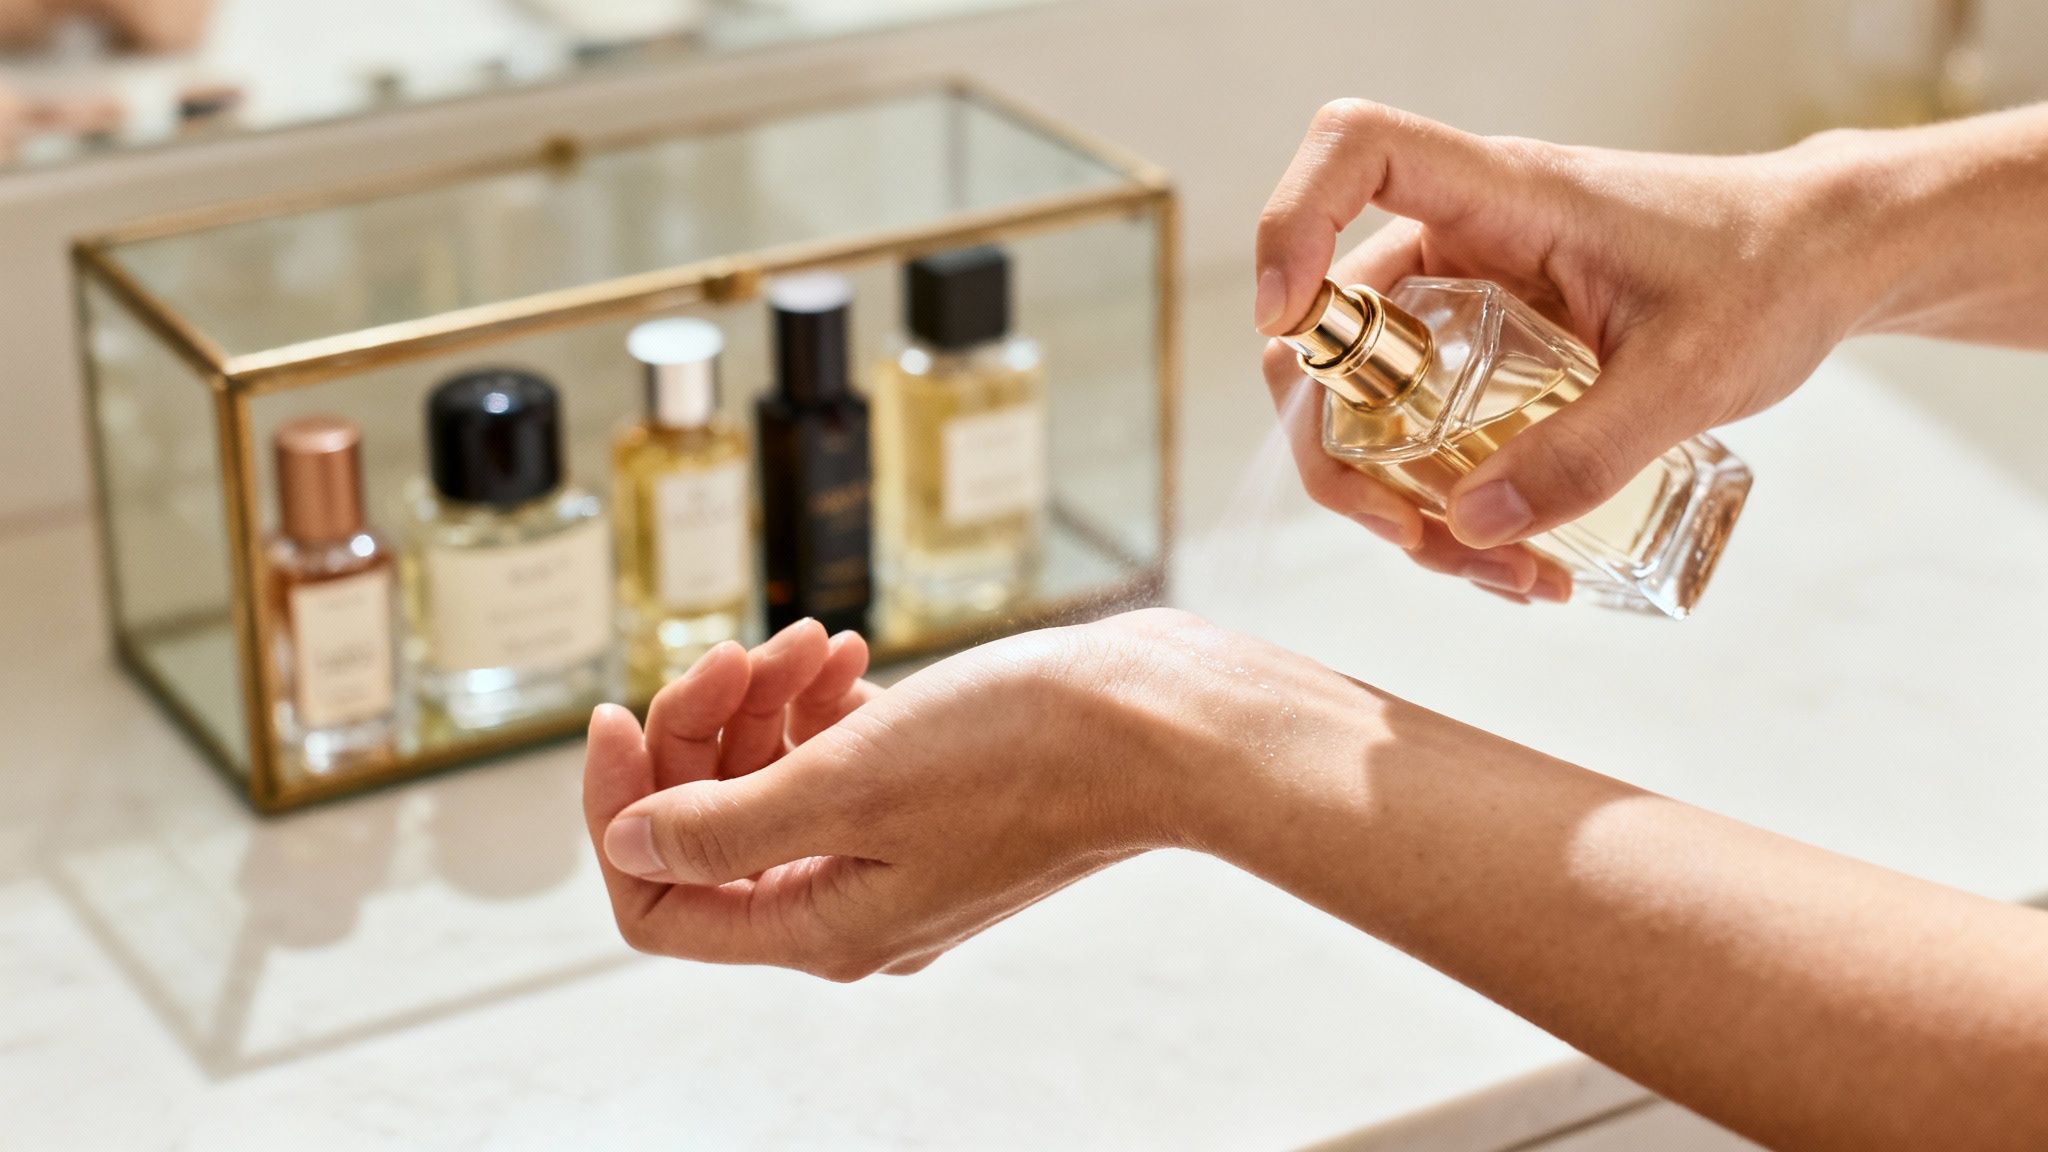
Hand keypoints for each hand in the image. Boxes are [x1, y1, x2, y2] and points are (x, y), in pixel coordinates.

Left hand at [581, 610, 1343, 978]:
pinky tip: (849, 650)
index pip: (661, 902)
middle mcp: (851, 902)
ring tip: (812, 639)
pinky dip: (822, 700)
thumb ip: (720, 825)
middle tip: (738, 652)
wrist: (1161, 724)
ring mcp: (893, 850)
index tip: (611, 714)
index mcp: (823, 926)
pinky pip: (835, 755)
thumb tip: (627, 844)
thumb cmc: (1025, 756)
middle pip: (711, 826)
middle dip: (702, 730)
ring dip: (766, 701)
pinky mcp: (929, 798)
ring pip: (773, 780)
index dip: (618, 810)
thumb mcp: (846, 785)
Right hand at [1254, 101, 1883, 598]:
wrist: (1825, 264)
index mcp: (1504, 198)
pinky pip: (1424, 428)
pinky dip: (1446, 502)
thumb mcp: (1695, 375)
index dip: (1292, 223)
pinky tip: (1513, 556)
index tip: (1287, 323)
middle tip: (1407, 533)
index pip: (1356, 151)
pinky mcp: (1488, 354)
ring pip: (1369, 401)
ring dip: (1399, 500)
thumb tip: (1471, 525)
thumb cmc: (1770, 275)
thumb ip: (1589, 452)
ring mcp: (1468, 301)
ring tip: (1502, 574)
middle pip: (1328, 328)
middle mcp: (1463, 242)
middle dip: (1341, 450)